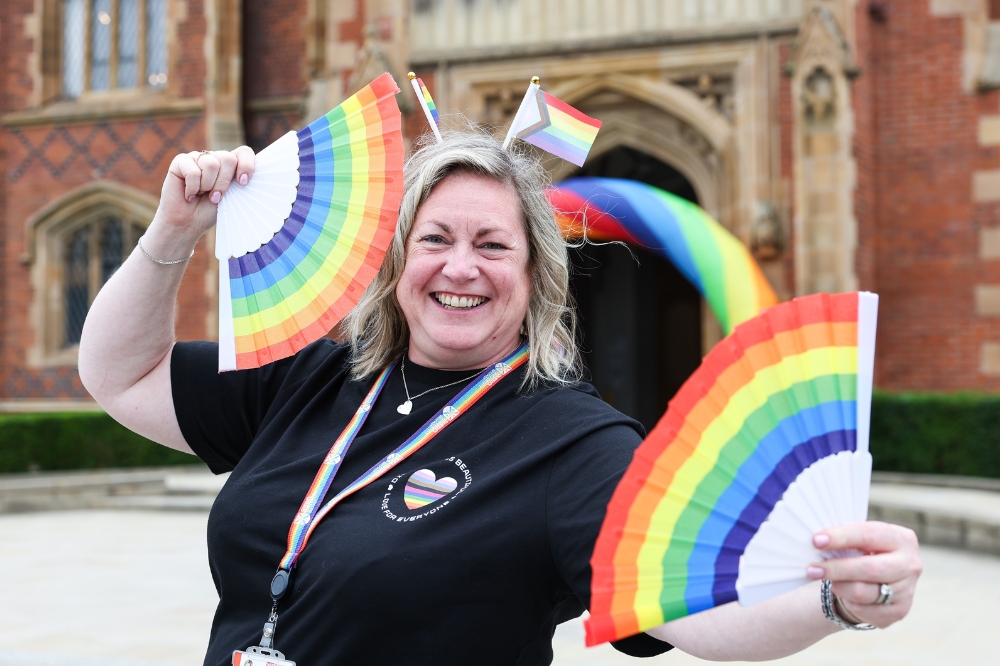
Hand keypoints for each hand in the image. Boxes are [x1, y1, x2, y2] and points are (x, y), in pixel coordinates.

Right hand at [147, 146, 255, 249]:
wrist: (187, 223)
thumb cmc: (210, 211)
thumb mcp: (230, 197)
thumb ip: (239, 182)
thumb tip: (248, 177)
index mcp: (229, 165)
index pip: (244, 152)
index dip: (246, 165)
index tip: (243, 183)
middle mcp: (213, 158)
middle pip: (228, 158)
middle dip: (223, 183)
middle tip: (215, 197)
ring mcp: (197, 158)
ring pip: (211, 164)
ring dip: (207, 186)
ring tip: (200, 194)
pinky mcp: (180, 161)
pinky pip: (193, 171)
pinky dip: (192, 188)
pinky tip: (188, 195)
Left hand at [807, 521, 921, 628]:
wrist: (877, 580)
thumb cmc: (864, 552)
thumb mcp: (859, 540)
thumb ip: (846, 539)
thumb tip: (818, 541)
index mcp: (901, 538)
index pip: (868, 535)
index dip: (841, 537)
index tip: (816, 541)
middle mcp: (909, 564)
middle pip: (870, 568)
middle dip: (837, 569)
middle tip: (812, 569)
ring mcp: (907, 589)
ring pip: (863, 592)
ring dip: (838, 586)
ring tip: (821, 578)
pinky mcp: (899, 611)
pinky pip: (865, 610)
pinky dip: (848, 602)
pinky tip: (842, 593)